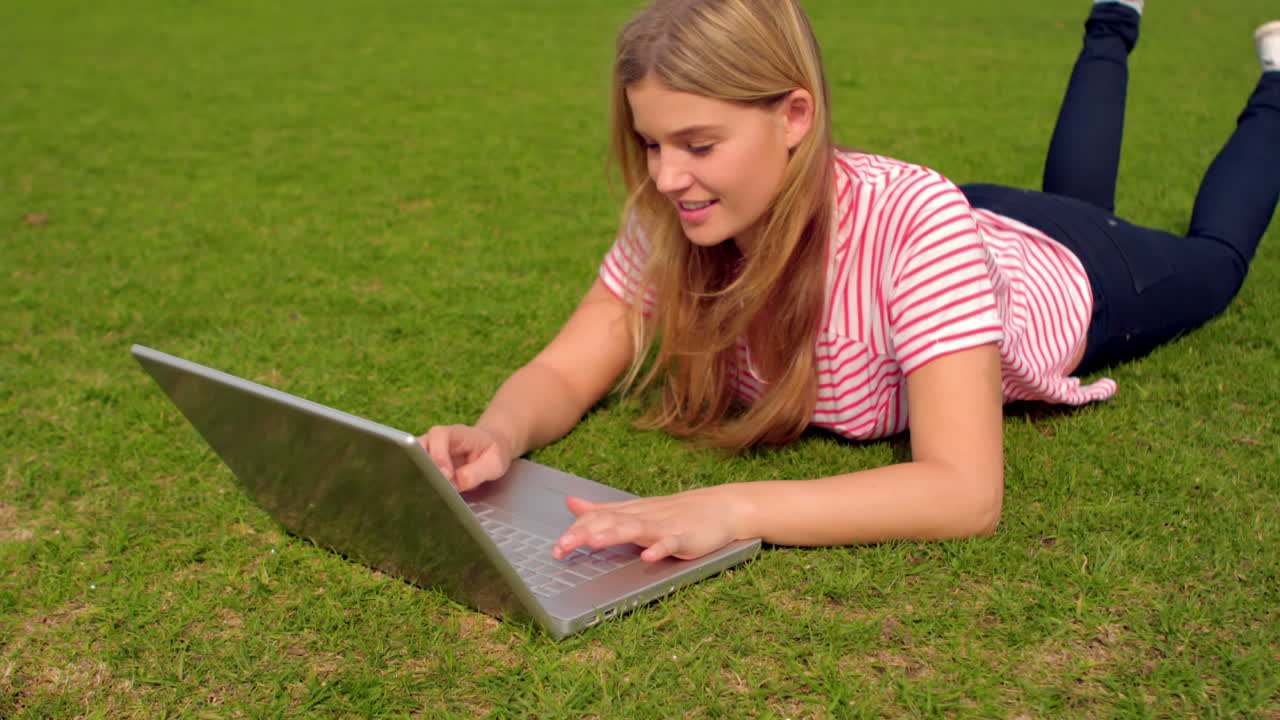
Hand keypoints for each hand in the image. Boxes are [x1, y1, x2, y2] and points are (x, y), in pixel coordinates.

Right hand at [418, 424, 512, 490]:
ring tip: (426, 493)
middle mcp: (436, 439)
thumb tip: (455, 484)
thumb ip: (476, 473)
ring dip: (417, 476)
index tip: (446, 475)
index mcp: (455, 433)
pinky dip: (418, 482)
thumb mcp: (494, 463)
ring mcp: (428, 450)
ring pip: (411, 459)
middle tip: (432, 487)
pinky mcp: (426, 464)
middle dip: (422, 468)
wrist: (491, 446)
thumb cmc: (493, 451)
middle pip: (418, 447)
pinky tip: (424, 495)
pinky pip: (415, 471)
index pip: (439, 437)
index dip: (439, 455)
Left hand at [552, 485, 750, 562]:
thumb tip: (571, 503)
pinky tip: (649, 556)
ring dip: (614, 535)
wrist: (720, 507)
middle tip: (562, 547)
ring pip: (635, 529)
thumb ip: (603, 510)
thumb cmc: (675, 513)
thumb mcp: (635, 510)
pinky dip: (660, 548)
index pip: (598, 518)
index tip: (555, 548)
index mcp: (630, 513)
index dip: (575, 531)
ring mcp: (664, 526)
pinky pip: (670, 543)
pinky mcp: (684, 537)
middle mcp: (643, 517)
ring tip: (594, 543)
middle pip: (610, 523)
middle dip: (585, 534)